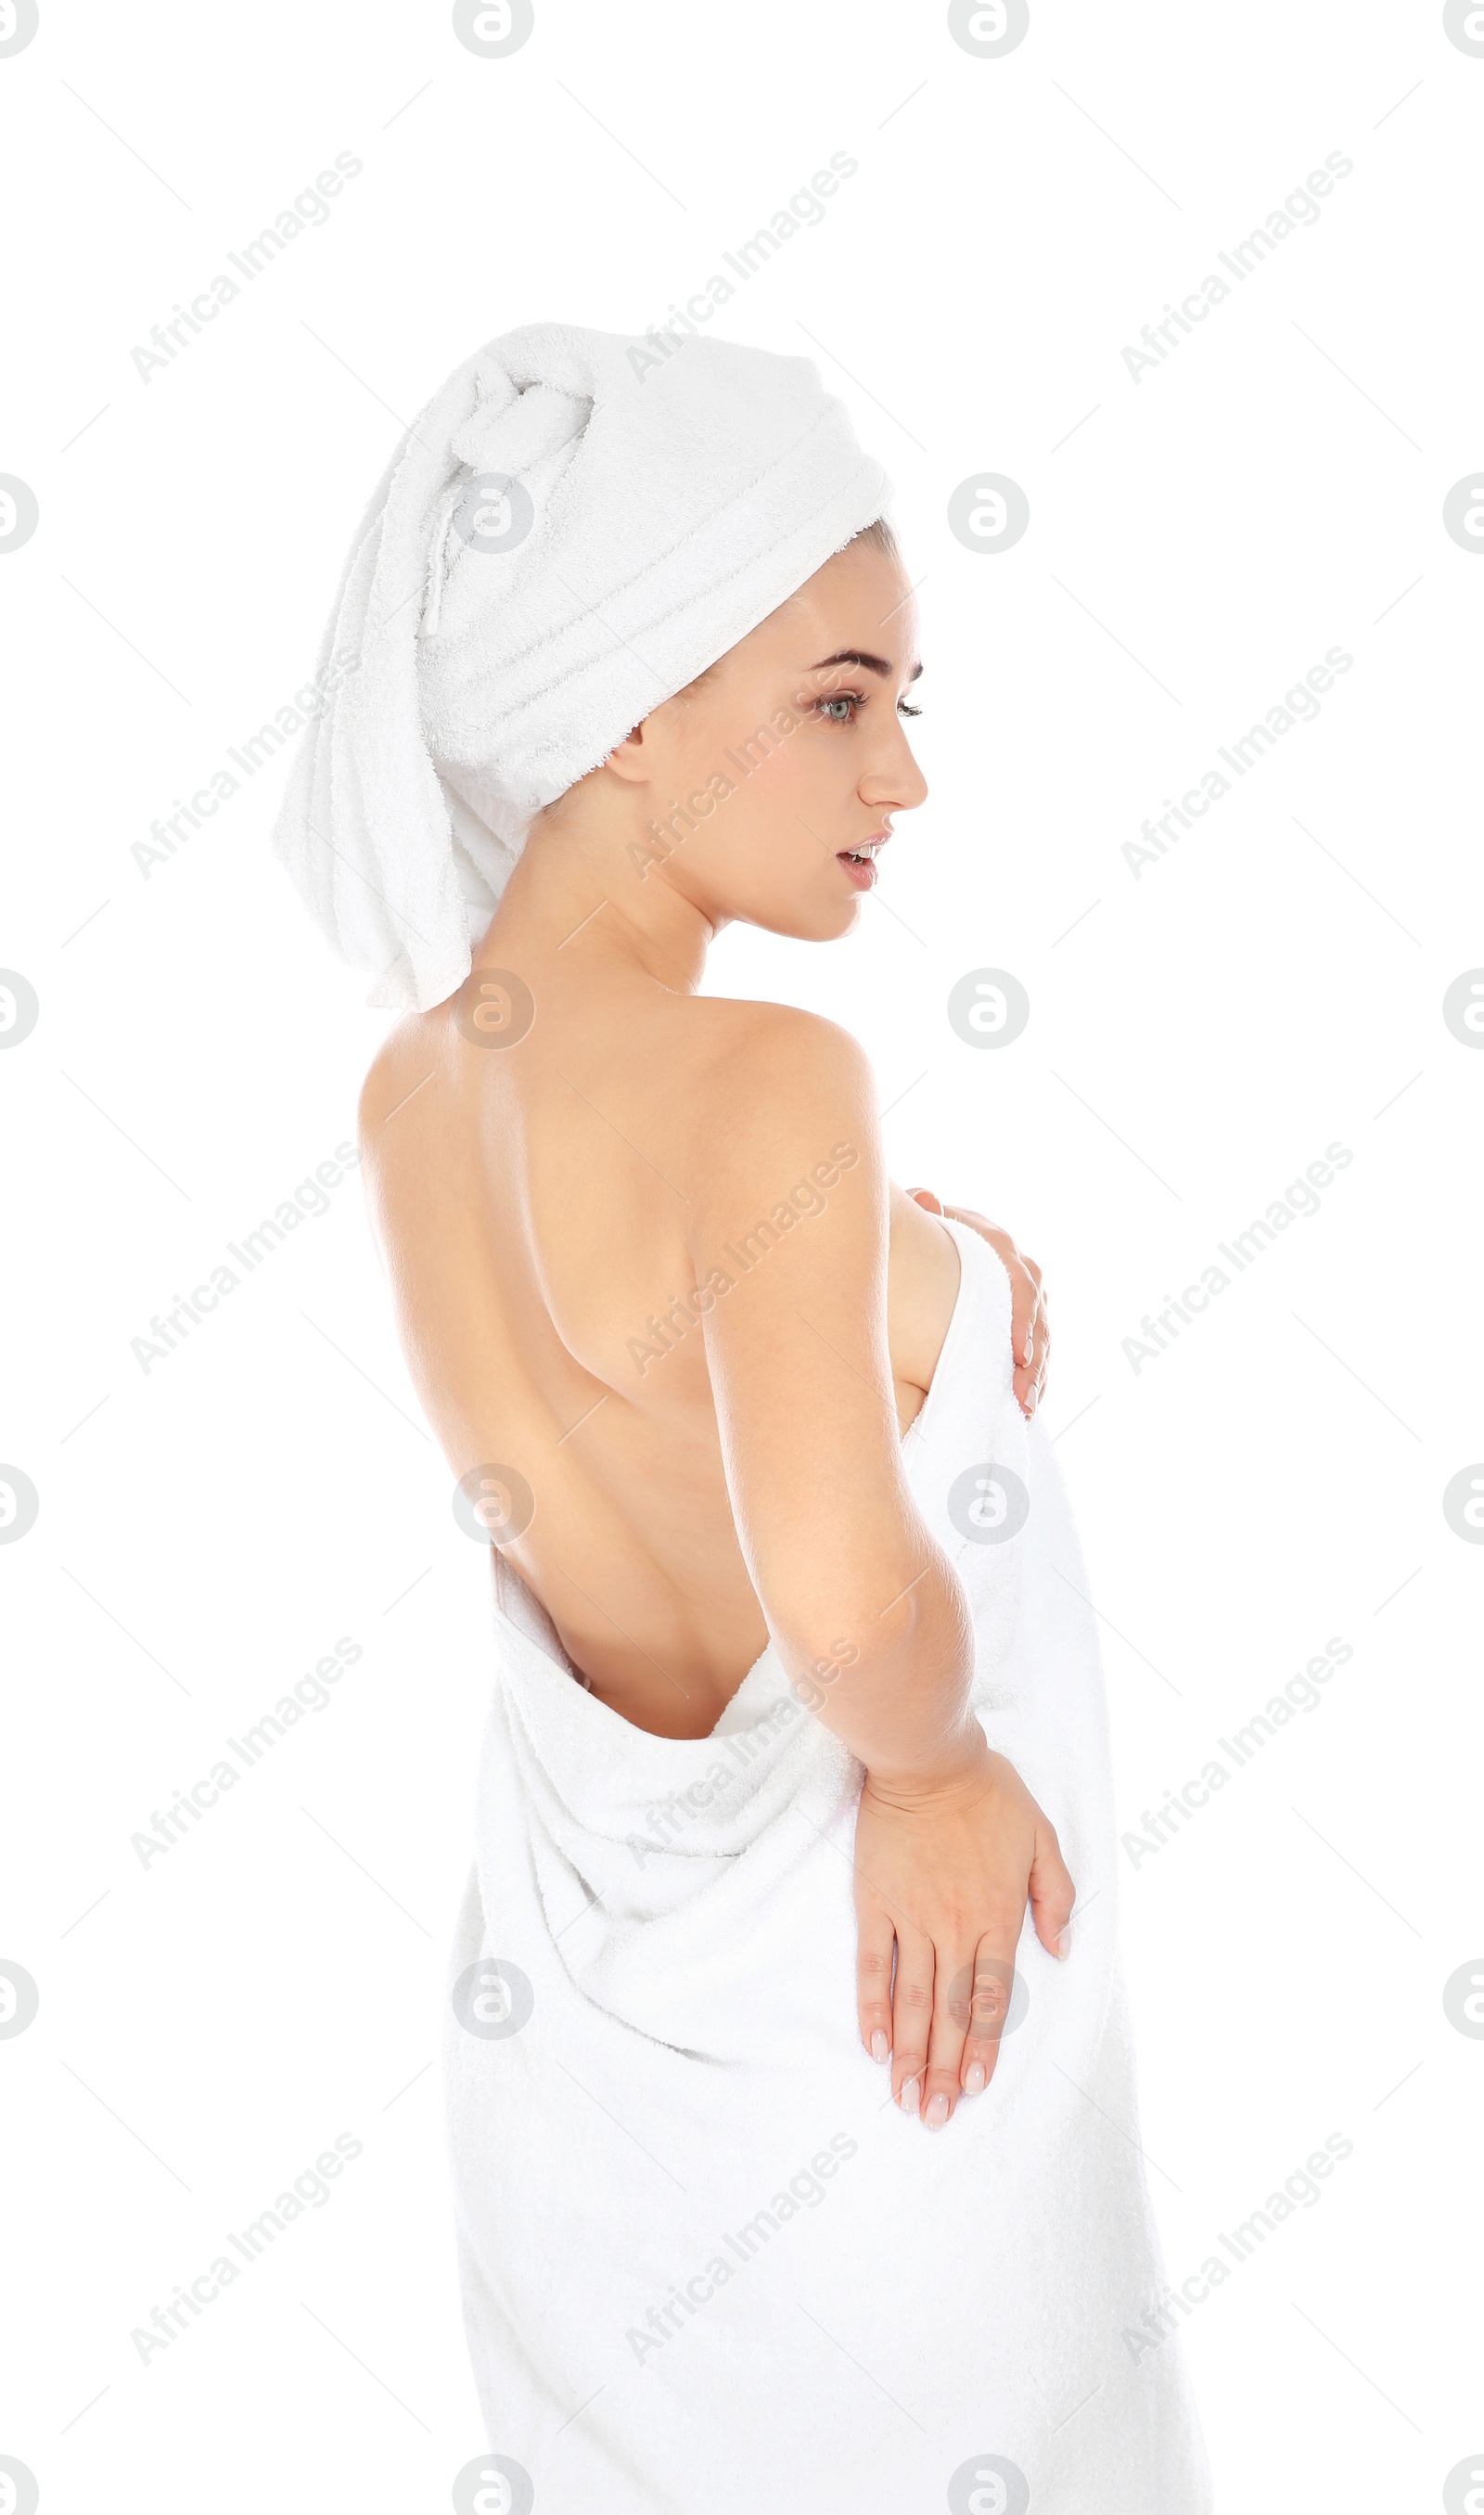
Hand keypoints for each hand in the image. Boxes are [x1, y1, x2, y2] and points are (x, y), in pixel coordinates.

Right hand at [853, 1737, 1074, 2128]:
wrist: (926, 1758)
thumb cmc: (987, 1792)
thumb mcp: (1042, 1836)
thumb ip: (1055, 1894)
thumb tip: (1060, 1949)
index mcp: (996, 1914)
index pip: (990, 1997)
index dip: (981, 2046)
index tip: (973, 2087)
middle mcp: (954, 1926)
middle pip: (950, 2012)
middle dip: (943, 2070)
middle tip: (936, 2117)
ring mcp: (911, 1917)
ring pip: (912, 1999)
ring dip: (909, 2053)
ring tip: (906, 2098)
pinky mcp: (875, 1903)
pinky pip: (872, 1965)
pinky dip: (873, 2006)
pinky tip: (875, 2043)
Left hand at [908, 1188, 1048, 1419]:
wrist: (937, 1234)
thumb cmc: (929, 1229)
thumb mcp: (926, 1217)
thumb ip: (925, 1209)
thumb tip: (926, 1199)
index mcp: (999, 1247)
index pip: (1021, 1285)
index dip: (1023, 1321)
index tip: (1017, 1355)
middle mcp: (1019, 1271)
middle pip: (1038, 1320)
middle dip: (1034, 1362)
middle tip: (1021, 1397)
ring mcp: (1025, 1296)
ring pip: (1042, 1339)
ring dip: (1037, 1376)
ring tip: (1024, 1410)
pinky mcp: (1022, 1318)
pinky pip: (1035, 1349)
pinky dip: (1032, 1376)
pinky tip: (1024, 1406)